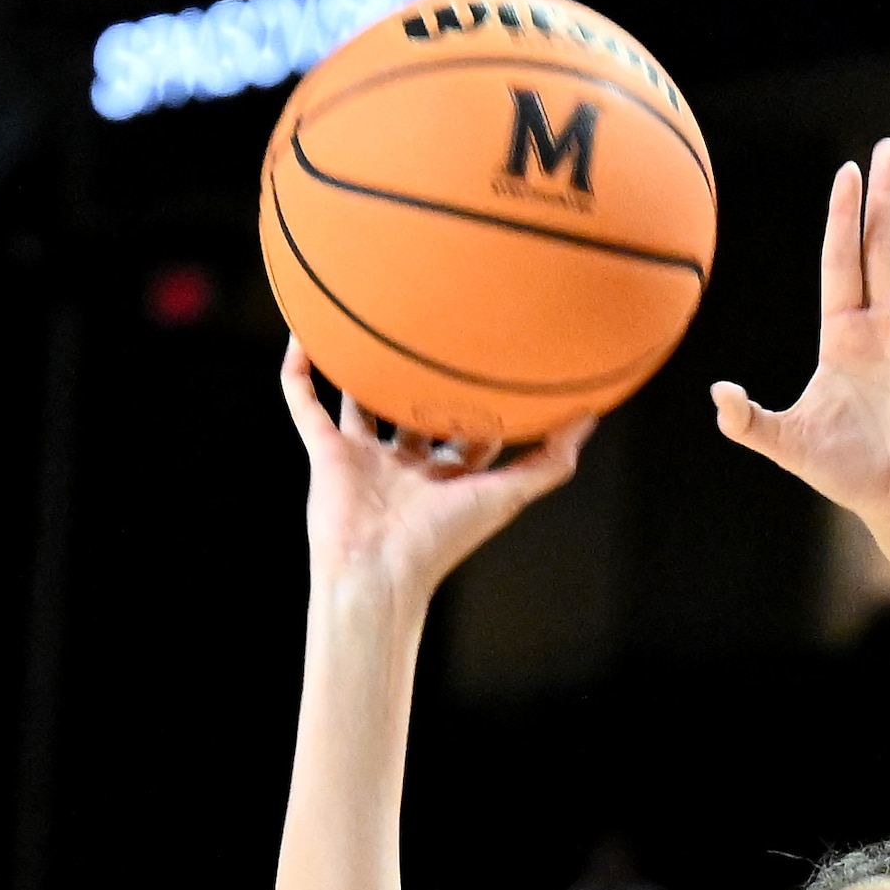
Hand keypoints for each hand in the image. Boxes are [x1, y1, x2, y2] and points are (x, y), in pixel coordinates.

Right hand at [276, 346, 588, 612]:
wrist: (379, 572)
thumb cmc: (443, 541)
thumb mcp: (507, 495)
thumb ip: (550, 462)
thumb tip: (590, 414)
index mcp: (445, 476)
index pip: (468, 431)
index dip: (485, 403)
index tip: (502, 360)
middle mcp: (403, 464)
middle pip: (413, 412)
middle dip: (422, 380)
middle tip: (438, 324)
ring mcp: (361, 457)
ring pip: (357, 401)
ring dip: (356, 366)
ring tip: (361, 317)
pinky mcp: (325, 453)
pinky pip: (304, 404)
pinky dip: (298, 372)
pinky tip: (304, 331)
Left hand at [710, 138, 889, 542]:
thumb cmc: (848, 470)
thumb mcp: (786, 442)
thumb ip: (748, 420)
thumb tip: (717, 392)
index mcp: (843, 336)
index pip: (841, 263)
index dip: (841, 219)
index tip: (845, 171)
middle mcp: (883, 331)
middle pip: (882, 253)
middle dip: (883, 203)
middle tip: (887, 150)